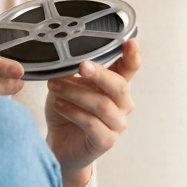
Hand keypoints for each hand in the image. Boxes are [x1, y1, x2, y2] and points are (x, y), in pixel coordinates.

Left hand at [44, 36, 140, 186]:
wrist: (60, 144)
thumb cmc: (66, 110)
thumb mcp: (68, 85)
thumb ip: (72, 72)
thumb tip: (65, 58)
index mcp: (115, 86)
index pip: (129, 68)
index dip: (132, 56)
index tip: (131, 42)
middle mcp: (122, 104)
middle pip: (119, 86)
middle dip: (100, 74)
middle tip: (81, 66)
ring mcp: (116, 124)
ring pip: (102, 105)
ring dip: (76, 93)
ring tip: (54, 86)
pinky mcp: (105, 141)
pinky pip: (92, 123)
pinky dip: (73, 111)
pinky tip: (58, 105)